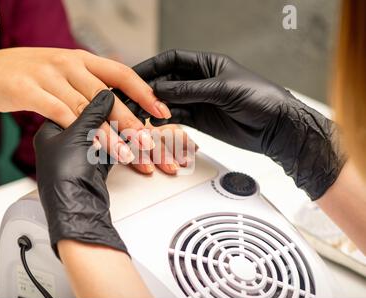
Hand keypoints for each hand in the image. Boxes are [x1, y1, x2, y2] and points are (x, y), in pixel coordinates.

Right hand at [0, 47, 170, 163]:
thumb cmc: (35, 77)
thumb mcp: (67, 77)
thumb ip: (92, 90)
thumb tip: (122, 107)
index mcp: (83, 60)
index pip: (121, 74)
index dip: (144, 93)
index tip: (163, 112)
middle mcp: (69, 64)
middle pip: (106, 95)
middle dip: (131, 122)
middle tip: (149, 143)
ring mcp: (49, 76)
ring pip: (85, 108)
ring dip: (107, 134)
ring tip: (126, 153)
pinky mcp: (29, 90)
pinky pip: (58, 112)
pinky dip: (76, 130)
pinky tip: (88, 145)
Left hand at [34, 90, 126, 255]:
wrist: (75, 210)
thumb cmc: (64, 178)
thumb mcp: (77, 136)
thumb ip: (92, 113)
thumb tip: (105, 94)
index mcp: (52, 130)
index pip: (76, 104)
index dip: (97, 96)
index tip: (115, 90)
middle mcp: (65, 141)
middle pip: (95, 120)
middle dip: (117, 117)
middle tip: (132, 108)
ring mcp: (82, 154)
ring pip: (108, 135)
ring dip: (126, 133)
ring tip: (140, 128)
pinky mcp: (96, 166)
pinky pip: (115, 149)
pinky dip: (127, 145)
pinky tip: (137, 140)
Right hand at [133, 49, 345, 199]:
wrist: (276, 128)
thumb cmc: (260, 98)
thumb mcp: (223, 90)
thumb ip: (190, 90)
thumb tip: (160, 90)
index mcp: (207, 64)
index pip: (172, 61)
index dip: (151, 67)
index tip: (133, 75)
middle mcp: (200, 81)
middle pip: (166, 82)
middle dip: (147, 90)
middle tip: (130, 98)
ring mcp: (199, 101)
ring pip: (168, 101)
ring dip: (153, 107)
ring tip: (137, 113)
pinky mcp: (200, 119)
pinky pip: (177, 117)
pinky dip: (164, 120)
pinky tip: (154, 122)